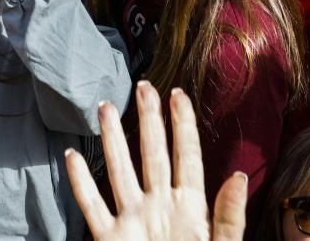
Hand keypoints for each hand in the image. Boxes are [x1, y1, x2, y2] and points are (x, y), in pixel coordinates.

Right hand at [67, 82, 246, 240]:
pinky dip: (80, 184)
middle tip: (142, 87)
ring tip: (104, 108)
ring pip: (119, 172)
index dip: (183, 125)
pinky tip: (72, 159)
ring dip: (111, 141)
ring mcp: (133, 222)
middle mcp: (159, 207)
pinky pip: (93, 208)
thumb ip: (228, 217)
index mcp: (190, 208)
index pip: (186, 156)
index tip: (179, 95)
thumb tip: (237, 175)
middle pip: (151, 154)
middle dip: (147, 120)